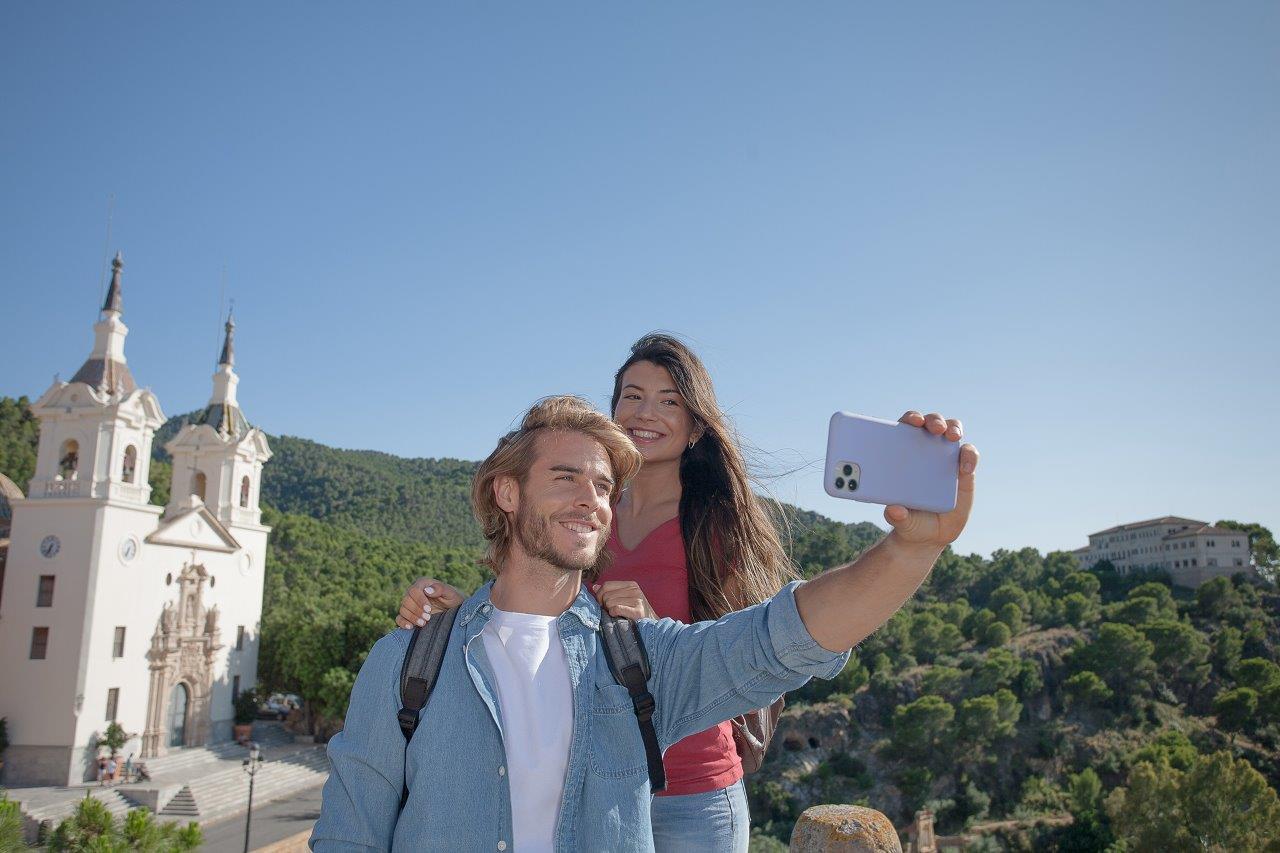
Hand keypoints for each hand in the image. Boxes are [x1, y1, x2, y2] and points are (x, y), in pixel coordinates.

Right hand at [395, 577, 465, 628]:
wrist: (455, 612)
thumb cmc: (454, 600)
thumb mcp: (451, 594)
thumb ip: (441, 589)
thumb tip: (427, 590)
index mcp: (423, 584)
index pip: (414, 590)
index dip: (419, 600)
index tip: (429, 610)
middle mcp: (414, 593)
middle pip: (406, 600)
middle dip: (416, 611)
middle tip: (428, 618)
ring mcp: (410, 605)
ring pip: (402, 610)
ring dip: (411, 618)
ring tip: (423, 624)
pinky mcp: (408, 616)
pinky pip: (399, 618)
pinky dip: (402, 623)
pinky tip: (410, 627)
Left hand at [591, 581, 657, 620]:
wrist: (651, 628)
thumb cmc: (634, 614)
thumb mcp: (624, 599)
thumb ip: (610, 592)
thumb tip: (595, 587)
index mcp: (631, 585)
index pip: (606, 585)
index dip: (600, 596)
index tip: (603, 605)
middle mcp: (635, 590)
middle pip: (606, 595)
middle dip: (604, 605)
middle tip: (611, 612)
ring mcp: (637, 600)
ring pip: (609, 603)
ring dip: (609, 611)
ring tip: (617, 615)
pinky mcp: (638, 611)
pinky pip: (615, 609)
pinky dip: (613, 614)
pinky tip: (619, 617)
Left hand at [885, 410, 979, 547]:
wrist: (931, 534)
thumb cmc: (911, 520)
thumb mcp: (902, 521)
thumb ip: (897, 516)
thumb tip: (893, 510)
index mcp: (902, 455)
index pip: (904, 428)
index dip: (909, 419)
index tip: (912, 421)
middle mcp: (925, 450)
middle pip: (929, 423)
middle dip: (933, 420)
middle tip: (934, 428)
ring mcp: (945, 457)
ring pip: (952, 430)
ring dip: (953, 427)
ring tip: (952, 436)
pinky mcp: (963, 469)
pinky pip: (969, 454)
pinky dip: (969, 456)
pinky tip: (965, 469)